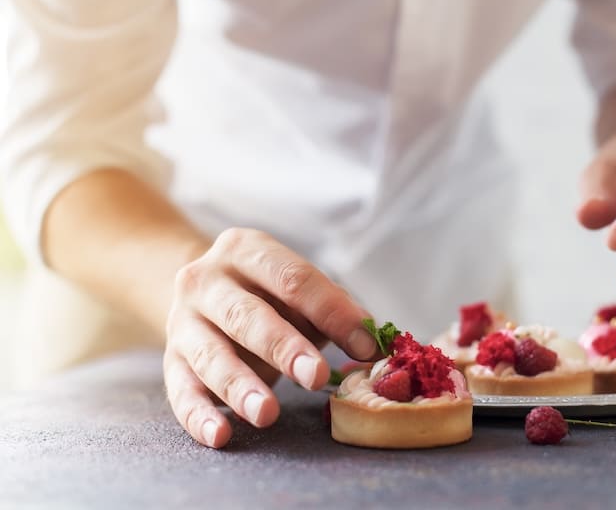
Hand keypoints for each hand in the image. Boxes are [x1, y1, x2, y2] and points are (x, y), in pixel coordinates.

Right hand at [163, 228, 377, 447]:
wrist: (199, 292)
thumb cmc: (265, 294)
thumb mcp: (296, 290)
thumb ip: (334, 310)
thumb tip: (375, 342)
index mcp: (246, 250)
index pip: (293, 278)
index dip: (332, 312)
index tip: (364, 345)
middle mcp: (206, 279)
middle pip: (247, 315)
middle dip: (284, 347)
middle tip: (315, 376)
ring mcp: (183, 320)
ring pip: (211, 355)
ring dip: (240, 386)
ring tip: (268, 413)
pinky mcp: (170, 360)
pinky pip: (180, 391)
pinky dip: (199, 416)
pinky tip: (221, 435)